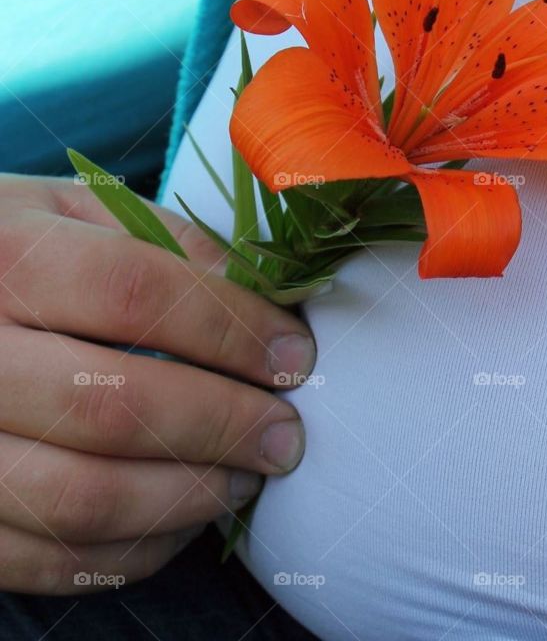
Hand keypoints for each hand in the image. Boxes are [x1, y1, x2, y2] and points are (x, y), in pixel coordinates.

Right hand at [0, 174, 314, 593]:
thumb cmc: (14, 250)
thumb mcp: (77, 211)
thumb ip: (170, 243)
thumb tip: (268, 297)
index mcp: (7, 258)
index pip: (135, 294)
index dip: (230, 330)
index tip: (296, 358)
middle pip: (111, 406)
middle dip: (224, 426)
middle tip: (286, 436)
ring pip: (78, 498)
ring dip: (187, 497)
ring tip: (246, 477)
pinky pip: (46, 558)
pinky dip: (134, 549)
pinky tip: (184, 517)